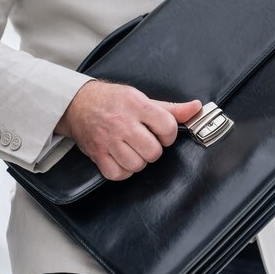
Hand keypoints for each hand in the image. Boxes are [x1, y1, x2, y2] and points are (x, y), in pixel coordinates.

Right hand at [55, 80, 201, 180]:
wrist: (78, 104)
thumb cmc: (114, 101)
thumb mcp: (143, 98)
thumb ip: (171, 108)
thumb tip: (196, 108)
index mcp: (137, 105)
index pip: (167, 127)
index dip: (168, 134)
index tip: (161, 132)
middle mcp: (122, 123)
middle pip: (153, 151)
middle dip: (154, 149)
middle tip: (146, 141)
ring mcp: (108, 140)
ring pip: (137, 164)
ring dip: (139, 160)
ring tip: (134, 149)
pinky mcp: (97, 154)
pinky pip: (118, 174)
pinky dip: (124, 171)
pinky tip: (123, 158)